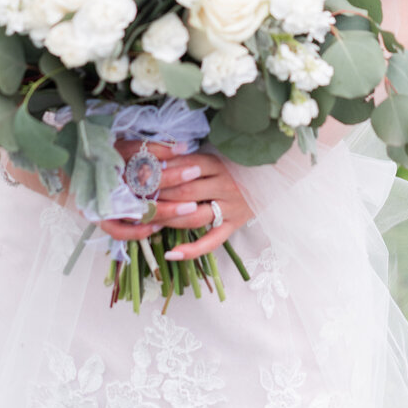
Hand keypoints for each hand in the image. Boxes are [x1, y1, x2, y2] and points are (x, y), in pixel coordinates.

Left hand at [99, 141, 252, 259]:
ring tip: (148, 221)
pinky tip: (171, 254)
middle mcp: (224, 185)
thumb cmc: (235, 163)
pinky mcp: (233, 226)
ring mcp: (230, 208)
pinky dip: (191, 250)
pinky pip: (211, 242)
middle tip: (136, 199)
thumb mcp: (216, 153)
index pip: (185, 168)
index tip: (139, 175)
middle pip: (186, 192)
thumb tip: (155, 158)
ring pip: (194, 217)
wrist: (271, 176)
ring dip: (168, 220)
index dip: (161, 172)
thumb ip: (189, 158)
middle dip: (158, 196)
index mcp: (218, 163)